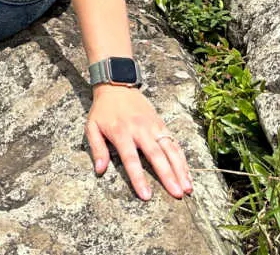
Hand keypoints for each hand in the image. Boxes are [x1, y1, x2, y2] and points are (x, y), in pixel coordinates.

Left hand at [85, 85, 193, 200]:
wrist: (116, 84)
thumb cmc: (103, 110)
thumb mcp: (92, 126)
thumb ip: (97, 148)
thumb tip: (99, 171)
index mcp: (120, 132)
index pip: (131, 158)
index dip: (138, 177)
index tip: (146, 195)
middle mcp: (139, 129)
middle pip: (155, 155)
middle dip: (167, 175)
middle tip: (176, 194)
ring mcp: (153, 126)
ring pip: (169, 149)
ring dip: (180, 169)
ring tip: (187, 188)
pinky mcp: (161, 123)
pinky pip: (174, 142)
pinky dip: (182, 159)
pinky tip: (188, 174)